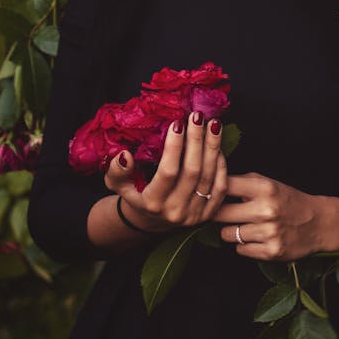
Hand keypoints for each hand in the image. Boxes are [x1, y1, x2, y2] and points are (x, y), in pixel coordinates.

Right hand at [103, 112, 227, 232]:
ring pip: (209, 177)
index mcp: (153, 204)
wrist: (151, 221)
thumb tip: (125, 155)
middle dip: (197, 140)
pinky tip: (217, 146)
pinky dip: (221, 164)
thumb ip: (117, 171)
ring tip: (213, 124)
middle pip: (193, 171)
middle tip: (198, 116)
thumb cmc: (135, 196)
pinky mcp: (208, 214)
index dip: (174, 147)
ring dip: (213, 148)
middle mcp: (176, 211)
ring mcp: (194, 214)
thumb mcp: (118, 185)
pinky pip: (220, 187)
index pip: (168, 172)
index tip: (177, 122)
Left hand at [216, 173, 338, 260]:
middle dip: (219, 214)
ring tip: (246, 226)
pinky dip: (245, 245)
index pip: (225, 186)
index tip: (210, 194)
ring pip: (227, 234)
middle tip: (226, 214)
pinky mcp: (271, 251)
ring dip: (232, 231)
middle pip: (219, 213)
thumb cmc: (288, 201)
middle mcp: (266, 210)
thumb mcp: (269, 183)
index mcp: (265, 188)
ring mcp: (269, 232)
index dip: (213, 190)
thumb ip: (242, 182)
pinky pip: (240, 250)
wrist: (319, 223)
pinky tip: (257, 238)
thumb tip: (211, 184)